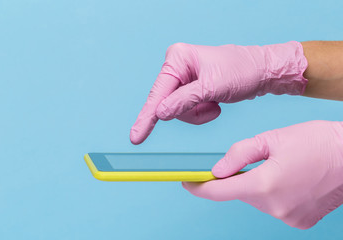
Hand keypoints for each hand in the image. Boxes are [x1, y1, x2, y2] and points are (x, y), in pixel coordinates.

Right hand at [130, 41, 307, 143]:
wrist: (262, 72)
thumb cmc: (242, 71)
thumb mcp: (212, 87)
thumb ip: (184, 101)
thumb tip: (160, 114)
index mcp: (178, 58)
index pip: (158, 93)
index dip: (148, 116)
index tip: (136, 137)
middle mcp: (177, 66)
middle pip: (167, 104)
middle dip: (189, 112)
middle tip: (211, 105)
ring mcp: (183, 78)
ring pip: (177, 111)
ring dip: (197, 113)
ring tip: (216, 103)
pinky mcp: (190, 88)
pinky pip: (187, 110)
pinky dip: (201, 112)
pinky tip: (215, 103)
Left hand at [182, 120, 342, 228]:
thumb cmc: (316, 142)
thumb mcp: (271, 139)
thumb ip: (238, 155)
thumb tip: (217, 171)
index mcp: (264, 185)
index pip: (219, 191)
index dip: (199, 187)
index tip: (187, 182)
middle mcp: (274, 207)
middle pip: (240, 193)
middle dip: (238, 178)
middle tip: (254, 160)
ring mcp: (288, 217)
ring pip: (256, 200)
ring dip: (257, 185)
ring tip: (280, 167)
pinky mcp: (299, 221)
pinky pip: (273, 207)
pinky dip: (273, 194)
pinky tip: (289, 180)